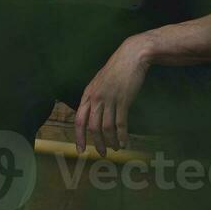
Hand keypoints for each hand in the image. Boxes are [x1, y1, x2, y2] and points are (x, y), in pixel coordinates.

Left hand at [75, 37, 150, 155]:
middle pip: (92, 127)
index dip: (79, 137)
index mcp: (88, 94)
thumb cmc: (117, 69)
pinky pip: (121, 123)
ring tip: (115, 148)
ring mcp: (110, 99)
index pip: (79, 120)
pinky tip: (124, 142)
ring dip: (110, 141)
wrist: (132, 56)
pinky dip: (122, 135)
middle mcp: (96, 98)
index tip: (80, 149)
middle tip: (101, 153)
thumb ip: (95, 96)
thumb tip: (93, 112)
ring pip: (106, 127)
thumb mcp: (100, 82)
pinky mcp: (123, 100)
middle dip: (96, 143)